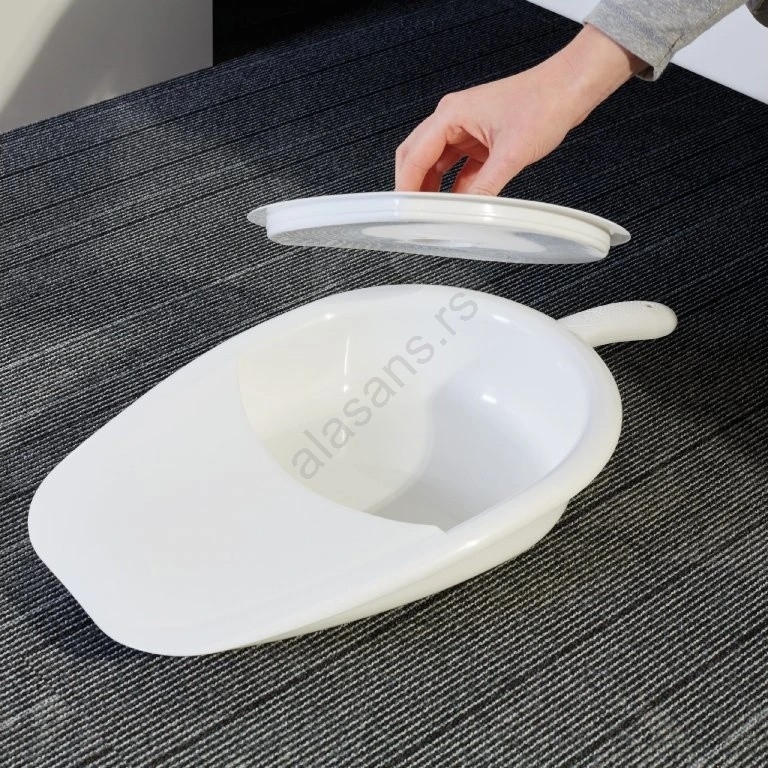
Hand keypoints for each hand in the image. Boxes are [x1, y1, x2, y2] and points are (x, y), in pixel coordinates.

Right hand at [395, 25, 644, 195]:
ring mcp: (466, 128)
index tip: (403, 210)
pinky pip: (457, 166)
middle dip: (412, 186)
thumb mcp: (511, 154)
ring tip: (432, 213)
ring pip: (436, 163)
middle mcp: (454, 119)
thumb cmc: (545, 102)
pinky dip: (454, 185)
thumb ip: (485, 187)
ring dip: (432, 187)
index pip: (415, 156)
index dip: (406, 186)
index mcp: (452, 114)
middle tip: (412, 214)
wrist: (570, 88)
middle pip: (417, 157)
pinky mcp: (480, 138)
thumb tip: (468, 212)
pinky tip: (459, 202)